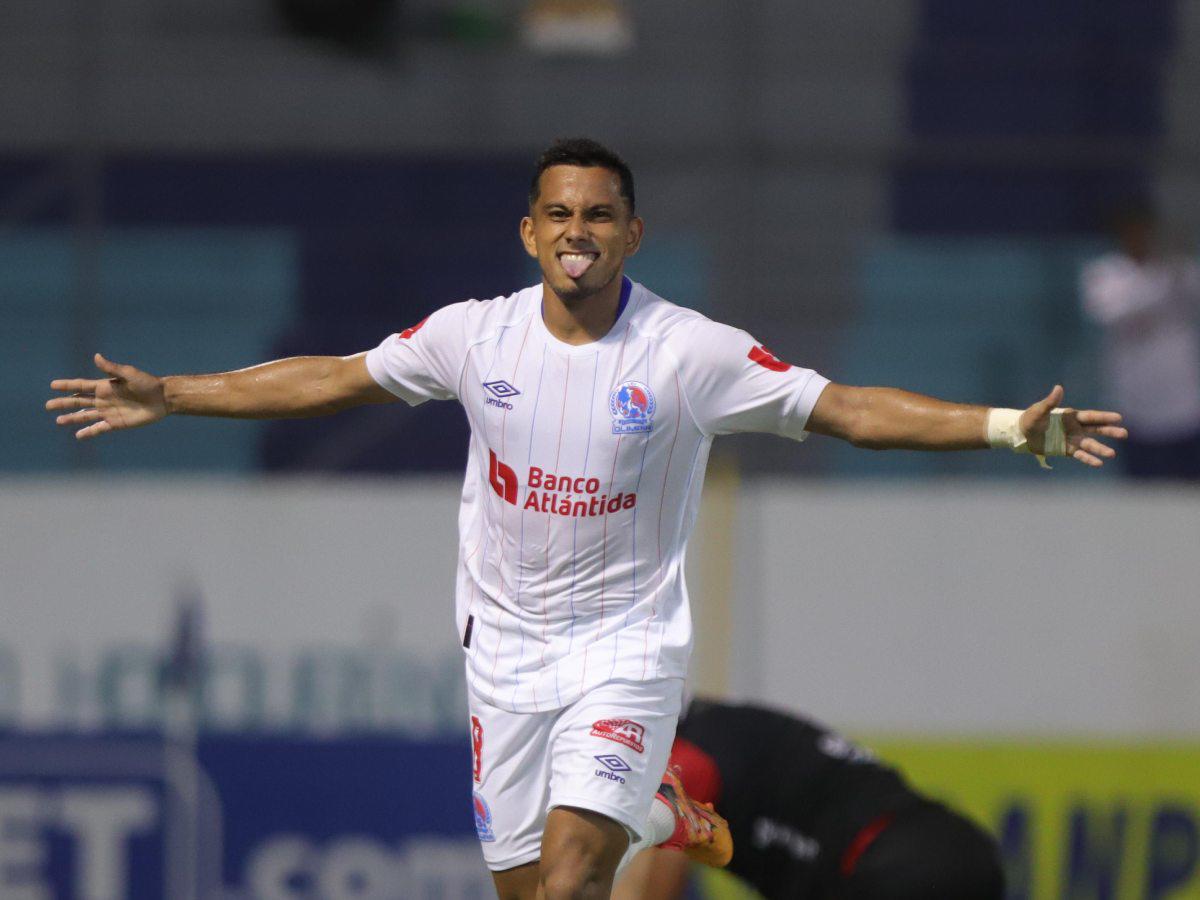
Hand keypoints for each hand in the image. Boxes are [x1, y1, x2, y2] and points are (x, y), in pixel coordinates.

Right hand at [46, 353, 167, 439]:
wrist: (163, 399)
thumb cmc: (147, 383)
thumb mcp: (129, 374)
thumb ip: (111, 368)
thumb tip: (96, 356)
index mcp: (104, 386)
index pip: (81, 385)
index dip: (67, 385)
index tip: (52, 385)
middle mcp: (104, 399)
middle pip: (79, 401)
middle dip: (63, 403)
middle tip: (48, 405)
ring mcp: (109, 412)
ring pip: (85, 416)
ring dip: (72, 418)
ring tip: (58, 421)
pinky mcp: (117, 423)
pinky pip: (99, 428)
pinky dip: (89, 432)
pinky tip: (78, 435)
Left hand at [1019, 384, 1126, 466]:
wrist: (1021, 434)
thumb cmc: (1030, 419)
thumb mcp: (1040, 410)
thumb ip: (1050, 402)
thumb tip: (1059, 388)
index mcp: (1071, 416)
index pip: (1091, 416)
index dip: (1104, 417)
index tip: (1119, 418)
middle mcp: (1075, 428)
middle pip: (1095, 430)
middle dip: (1109, 431)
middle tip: (1124, 434)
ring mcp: (1072, 439)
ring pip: (1089, 444)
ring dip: (1100, 449)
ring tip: (1112, 454)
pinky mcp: (1066, 450)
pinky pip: (1080, 455)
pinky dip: (1088, 459)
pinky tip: (1098, 463)